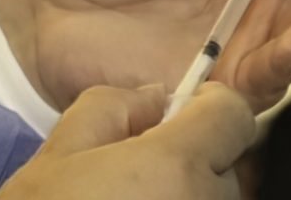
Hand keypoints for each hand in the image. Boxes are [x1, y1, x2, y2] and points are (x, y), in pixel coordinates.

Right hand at [0, 84, 254, 199]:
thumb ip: (110, 107)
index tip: (175, 117)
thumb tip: (154, 99)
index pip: (233, 116)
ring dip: (184, 196)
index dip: (206, 106)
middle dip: (190, 160)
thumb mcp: (57, 155)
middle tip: (136, 174)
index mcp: (175, 165)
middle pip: (224, 168)